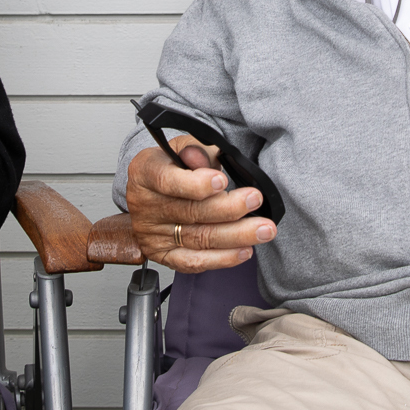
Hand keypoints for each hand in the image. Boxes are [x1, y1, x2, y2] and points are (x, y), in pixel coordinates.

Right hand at [126, 136, 275, 272]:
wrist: (149, 192)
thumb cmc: (170, 166)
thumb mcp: (179, 147)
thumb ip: (194, 149)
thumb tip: (203, 159)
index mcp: (145, 173)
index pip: (168, 181)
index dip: (196, 184)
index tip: (222, 181)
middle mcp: (145, 206)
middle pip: (190, 213)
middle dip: (228, 209)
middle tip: (255, 200)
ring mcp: (153, 234)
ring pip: (198, 239)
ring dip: (236, 236)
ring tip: (263, 230)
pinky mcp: (164, 255)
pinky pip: (194, 262)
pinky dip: (222, 258)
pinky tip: (244, 250)